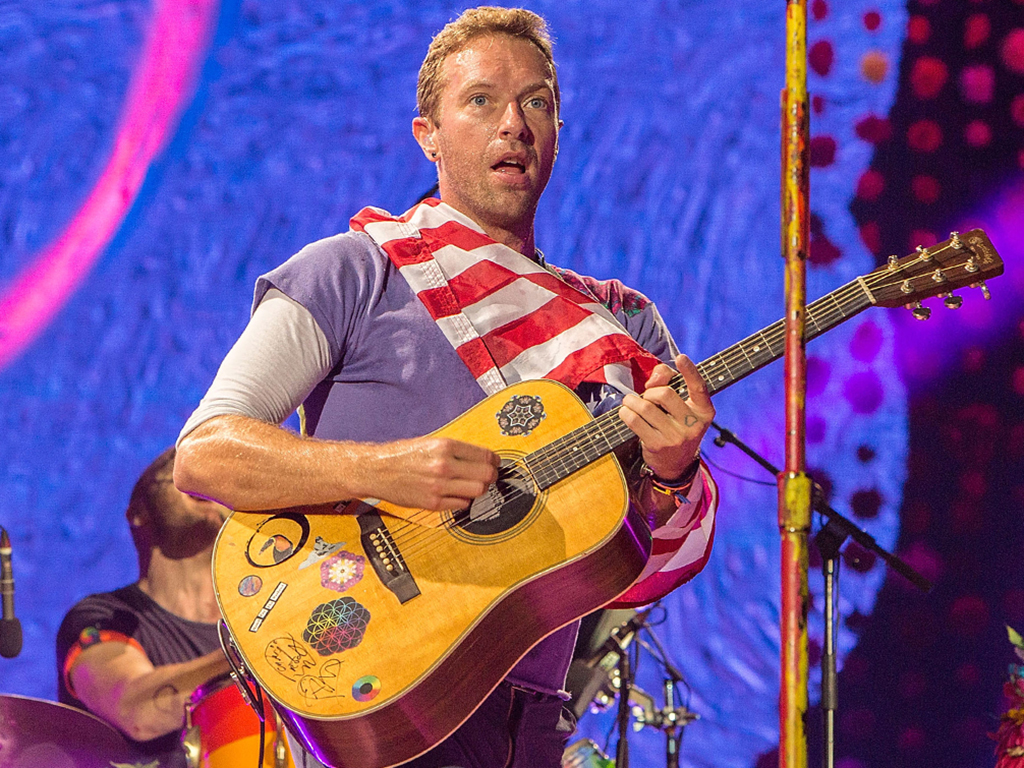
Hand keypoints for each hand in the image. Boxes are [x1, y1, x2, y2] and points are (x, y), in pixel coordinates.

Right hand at [357, 436, 499, 512]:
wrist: (377, 470)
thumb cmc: (403, 455)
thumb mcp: (430, 443)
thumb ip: (455, 450)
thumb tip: (482, 458)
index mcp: (444, 446)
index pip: (484, 455)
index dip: (494, 461)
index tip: (495, 463)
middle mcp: (443, 465)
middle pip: (486, 475)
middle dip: (491, 476)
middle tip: (488, 476)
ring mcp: (438, 486)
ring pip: (478, 491)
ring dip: (479, 489)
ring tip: (473, 486)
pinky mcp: (432, 503)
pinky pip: (461, 505)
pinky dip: (463, 500)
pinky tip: (456, 495)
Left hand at [618, 354, 714, 479]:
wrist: (676, 463)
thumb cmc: (676, 423)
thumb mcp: (681, 404)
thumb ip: (669, 380)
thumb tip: (654, 380)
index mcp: (704, 411)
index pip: (699, 387)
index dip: (690, 371)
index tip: (681, 357)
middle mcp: (693, 425)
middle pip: (664, 394)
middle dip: (650, 391)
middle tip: (647, 397)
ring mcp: (676, 437)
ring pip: (646, 406)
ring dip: (632, 401)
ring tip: (631, 403)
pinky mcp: (658, 445)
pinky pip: (634, 420)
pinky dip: (625, 412)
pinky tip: (626, 412)